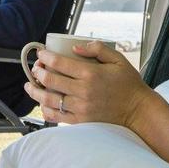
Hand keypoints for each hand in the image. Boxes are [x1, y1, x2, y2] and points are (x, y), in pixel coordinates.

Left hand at [22, 40, 153, 126]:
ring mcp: (81, 108)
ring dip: (35, 91)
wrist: (138, 111)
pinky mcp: (81, 121)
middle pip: (50, 80)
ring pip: (49, 99)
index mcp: (91, 74)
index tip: (41, 54)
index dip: (45, 57)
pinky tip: (42, 103)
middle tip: (36, 68)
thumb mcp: (118, 60)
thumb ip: (97, 49)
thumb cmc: (129, 84)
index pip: (59, 63)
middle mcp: (83, 91)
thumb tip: (74, 46)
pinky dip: (45, 110)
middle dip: (38, 72)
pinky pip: (57, 117)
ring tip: (30, 86)